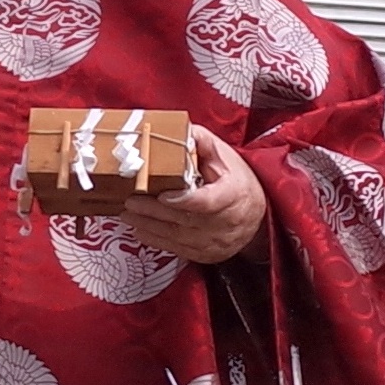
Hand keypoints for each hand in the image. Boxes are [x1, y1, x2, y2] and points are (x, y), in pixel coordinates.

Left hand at [123, 128, 267, 265]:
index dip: (184, 200)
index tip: (162, 194)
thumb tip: (179, 130)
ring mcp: (215, 241)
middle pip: (184, 219)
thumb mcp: (225, 156)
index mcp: (233, 195)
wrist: (257, 216)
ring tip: (126, 213)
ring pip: (176, 236)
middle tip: (129, 201)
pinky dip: (155, 239)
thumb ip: (201, 142)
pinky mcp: (206, 254)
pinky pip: (177, 249)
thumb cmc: (237, 181)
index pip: (208, 202)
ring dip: (148, 225)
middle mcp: (225, 222)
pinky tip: (138, 228)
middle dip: (153, 210)